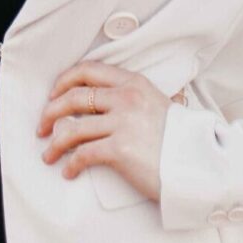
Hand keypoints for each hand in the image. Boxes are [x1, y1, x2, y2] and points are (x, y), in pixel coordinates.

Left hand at [37, 60, 186, 201]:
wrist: (201, 165)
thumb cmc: (183, 140)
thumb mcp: (163, 107)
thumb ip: (142, 100)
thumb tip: (133, 101)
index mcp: (134, 83)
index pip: (88, 70)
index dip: (64, 82)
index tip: (54, 96)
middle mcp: (126, 97)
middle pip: (73, 97)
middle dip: (50, 112)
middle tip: (41, 127)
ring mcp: (122, 122)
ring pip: (72, 128)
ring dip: (54, 143)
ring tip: (49, 155)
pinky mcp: (120, 149)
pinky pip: (82, 154)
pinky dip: (70, 164)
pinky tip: (68, 171)